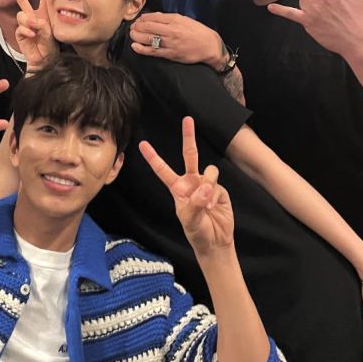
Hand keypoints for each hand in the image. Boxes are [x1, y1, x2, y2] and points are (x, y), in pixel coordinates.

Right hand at [7, 0, 57, 70]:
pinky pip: (20, 28)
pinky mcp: (21, 35)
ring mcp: (26, 26)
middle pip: (22, 1)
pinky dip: (26, 31)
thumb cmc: (51, 46)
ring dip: (28, 22)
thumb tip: (32, 22)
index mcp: (42, 15)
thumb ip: (42, 26)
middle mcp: (32, 18)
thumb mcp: (50, 33)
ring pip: (21, 15)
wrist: (45, 60)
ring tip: (35, 29)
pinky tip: (31, 36)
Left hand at [130, 12, 224, 68]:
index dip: (142, 18)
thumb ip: (169, 18)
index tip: (138, 20)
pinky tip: (134, 46)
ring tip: (132, 35)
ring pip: (148, 38)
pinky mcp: (170, 54)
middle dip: (137, 26)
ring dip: (136, 36)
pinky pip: (153, 51)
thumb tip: (154, 16)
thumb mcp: (184, 19)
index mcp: (175, 20)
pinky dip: (141, 49)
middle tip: (133, 27)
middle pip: (148, 27)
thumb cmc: (197, 32)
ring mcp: (170, 43)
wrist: (209, 46)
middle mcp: (171, 30)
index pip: (153, 17)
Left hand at [139, 117, 233, 256]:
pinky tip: (214, 207)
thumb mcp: (190, 221)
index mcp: (177, 188)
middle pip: (189, 154)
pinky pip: (217, 184)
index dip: (153, 157)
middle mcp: (191, 182)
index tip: (142, 144)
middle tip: (188, 119)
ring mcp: (206, 184)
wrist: (216, 242)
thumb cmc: (197, 233)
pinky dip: (216, 196)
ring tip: (207, 204)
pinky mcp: (219, 189)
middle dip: (188, 136)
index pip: (162, 170)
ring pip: (208, 171)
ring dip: (208, 185)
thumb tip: (205, 188)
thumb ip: (195, 203)